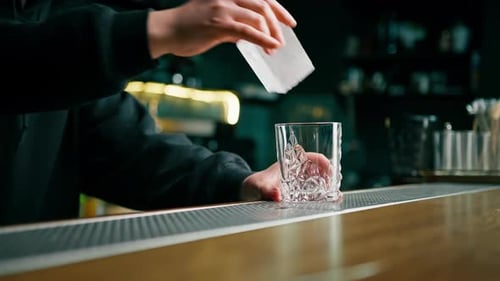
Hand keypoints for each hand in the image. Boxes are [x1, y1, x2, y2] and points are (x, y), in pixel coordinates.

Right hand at [147, 0, 296, 57]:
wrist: (165, 30)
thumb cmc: (187, 27)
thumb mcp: (213, 19)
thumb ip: (232, 24)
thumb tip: (249, 35)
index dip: (278, 9)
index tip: (289, 22)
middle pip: (263, 4)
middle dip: (278, 23)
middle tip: (283, 39)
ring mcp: (223, 8)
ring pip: (258, 16)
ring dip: (271, 34)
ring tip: (275, 47)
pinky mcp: (219, 23)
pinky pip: (247, 30)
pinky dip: (263, 39)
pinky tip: (271, 47)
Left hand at [240, 152, 331, 201]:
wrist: (250, 194)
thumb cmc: (253, 185)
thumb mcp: (257, 186)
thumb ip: (265, 190)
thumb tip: (277, 196)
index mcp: (290, 163)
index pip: (312, 157)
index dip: (324, 162)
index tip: (331, 171)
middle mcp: (298, 173)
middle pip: (320, 170)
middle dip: (330, 177)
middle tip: (335, 187)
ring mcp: (300, 185)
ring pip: (320, 183)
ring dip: (328, 189)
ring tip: (335, 197)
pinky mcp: (299, 197)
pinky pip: (314, 196)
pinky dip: (322, 199)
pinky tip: (328, 204)